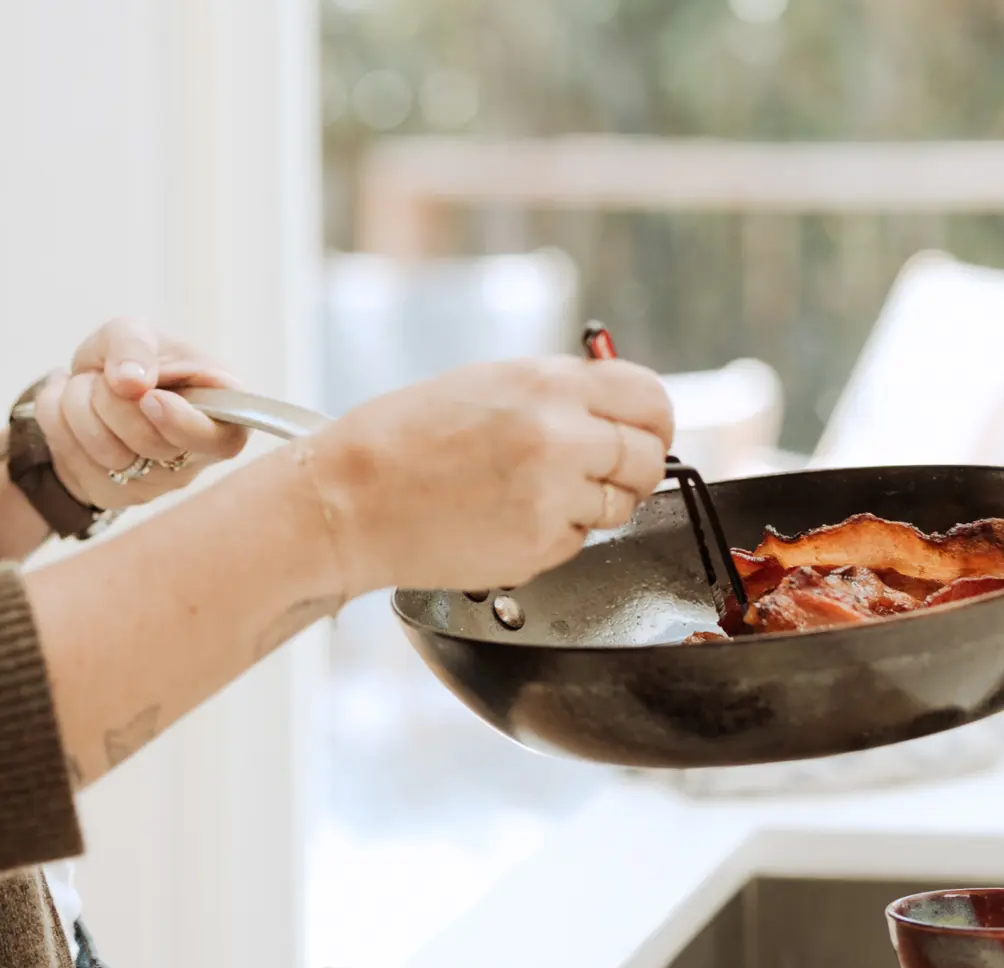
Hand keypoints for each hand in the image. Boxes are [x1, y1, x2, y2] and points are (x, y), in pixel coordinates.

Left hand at [34, 318, 246, 509]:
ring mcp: (161, 481)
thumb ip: (134, 346)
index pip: (222, 440)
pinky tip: (71, 410)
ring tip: (87, 389)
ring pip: (109, 455)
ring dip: (77, 407)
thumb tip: (130, 382)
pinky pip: (73, 461)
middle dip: (109, 400)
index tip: (149, 398)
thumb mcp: (132, 331)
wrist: (93, 387)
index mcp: (222, 411)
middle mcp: (199, 454)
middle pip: (151, 443)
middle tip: (104, 378)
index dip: (183, 423)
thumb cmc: (131, 360)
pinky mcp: (121, 494)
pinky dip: (56, 422)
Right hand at [307, 355, 673, 594]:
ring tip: (535, 493)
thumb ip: (562, 394)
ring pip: (619, 507)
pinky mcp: (539, 548)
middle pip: (647, 459)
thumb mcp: (490, 384)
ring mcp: (553, 497)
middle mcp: (561, 437)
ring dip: (592, 504)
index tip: (646, 435)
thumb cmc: (404, 439)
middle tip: (598, 472)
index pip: (652, 400)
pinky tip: (508, 519)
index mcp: (550, 384)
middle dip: (631, 469)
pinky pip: (579, 542)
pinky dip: (555, 535)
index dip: (653, 423)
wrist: (349, 499)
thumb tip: (618, 412)